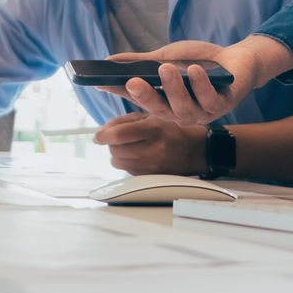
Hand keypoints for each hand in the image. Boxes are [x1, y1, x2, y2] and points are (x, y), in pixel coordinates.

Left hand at [93, 112, 207, 175]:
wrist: (195, 150)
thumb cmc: (172, 129)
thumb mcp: (151, 115)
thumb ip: (124, 121)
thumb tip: (102, 132)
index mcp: (152, 129)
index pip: (119, 135)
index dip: (103, 135)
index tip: (98, 136)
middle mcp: (152, 150)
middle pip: (115, 150)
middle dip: (111, 143)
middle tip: (117, 137)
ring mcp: (152, 166)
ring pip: (118, 162)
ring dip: (117, 153)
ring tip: (128, 145)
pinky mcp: (151, 177)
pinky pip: (127, 170)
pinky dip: (126, 162)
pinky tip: (137, 154)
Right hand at [100, 35, 292, 125]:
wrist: (236, 60)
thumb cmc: (199, 61)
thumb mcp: (165, 58)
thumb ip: (140, 62)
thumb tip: (108, 61)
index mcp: (166, 104)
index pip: (141, 100)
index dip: (123, 93)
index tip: (104, 82)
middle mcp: (182, 113)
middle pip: (161, 111)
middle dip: (147, 97)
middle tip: (133, 81)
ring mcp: (203, 112)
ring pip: (184, 108)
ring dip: (174, 89)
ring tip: (166, 69)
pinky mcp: (224, 104)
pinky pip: (210, 100)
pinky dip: (201, 85)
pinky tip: (194, 70)